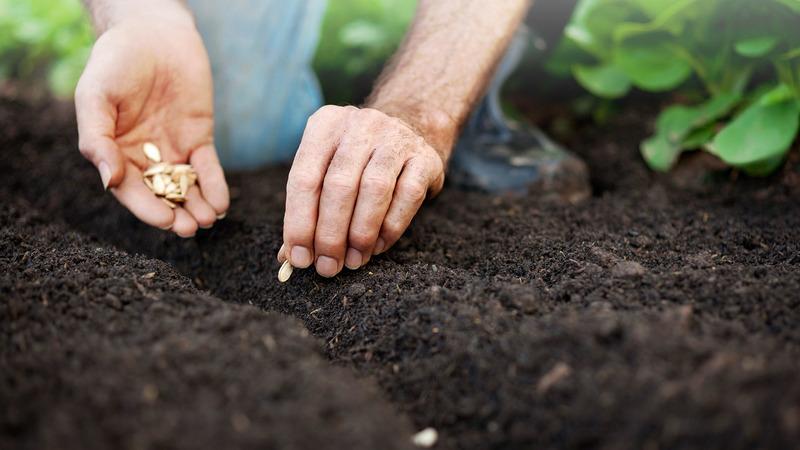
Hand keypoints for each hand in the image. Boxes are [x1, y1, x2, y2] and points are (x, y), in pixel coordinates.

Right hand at [75, 14, 228, 236]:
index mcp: (115, 153)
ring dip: (197, 206)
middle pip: (160, 195)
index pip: (130, 190)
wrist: (153, 33)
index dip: (147, 208)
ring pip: (185, 187)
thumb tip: (108, 180)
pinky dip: (215, 186)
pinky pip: (207, 168)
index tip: (165, 220)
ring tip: (209, 220)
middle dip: (176, 214)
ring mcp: (172, 149)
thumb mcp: (95, 97)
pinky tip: (222, 202)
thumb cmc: (114, 62)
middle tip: (191, 228)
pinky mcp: (198, 138)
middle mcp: (143, 158)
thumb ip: (97, 139)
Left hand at [279, 106, 445, 276]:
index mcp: (325, 125)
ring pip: (374, 189)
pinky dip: (390, 227)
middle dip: (330, 234)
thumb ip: (306, 210)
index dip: (299, 222)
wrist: (412, 129)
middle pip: (339, 185)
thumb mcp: (326, 171)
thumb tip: (290, 257)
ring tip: (353, 261)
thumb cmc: (357, 162)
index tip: (300, 258)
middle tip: (328, 267)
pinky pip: (407, 196)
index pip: (304, 178)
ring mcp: (396, 138)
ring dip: (361, 233)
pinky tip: (378, 246)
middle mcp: (361, 125)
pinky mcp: (425, 158)